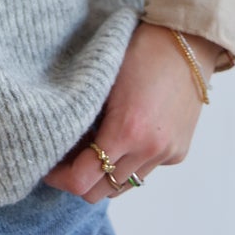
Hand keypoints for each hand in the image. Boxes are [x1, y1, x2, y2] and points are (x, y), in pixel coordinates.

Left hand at [40, 22, 217, 201]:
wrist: (188, 42)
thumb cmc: (139, 52)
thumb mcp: (102, 83)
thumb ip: (85, 120)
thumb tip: (63, 147)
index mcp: (127, 131)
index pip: (83, 180)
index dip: (59, 178)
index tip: (47, 166)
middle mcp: (150, 150)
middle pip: (101, 192)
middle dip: (79, 180)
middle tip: (64, 159)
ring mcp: (167, 154)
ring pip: (123, 185)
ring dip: (104, 175)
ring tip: (90, 150)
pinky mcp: (179, 152)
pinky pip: (144, 171)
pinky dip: (128, 163)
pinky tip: (121, 139)